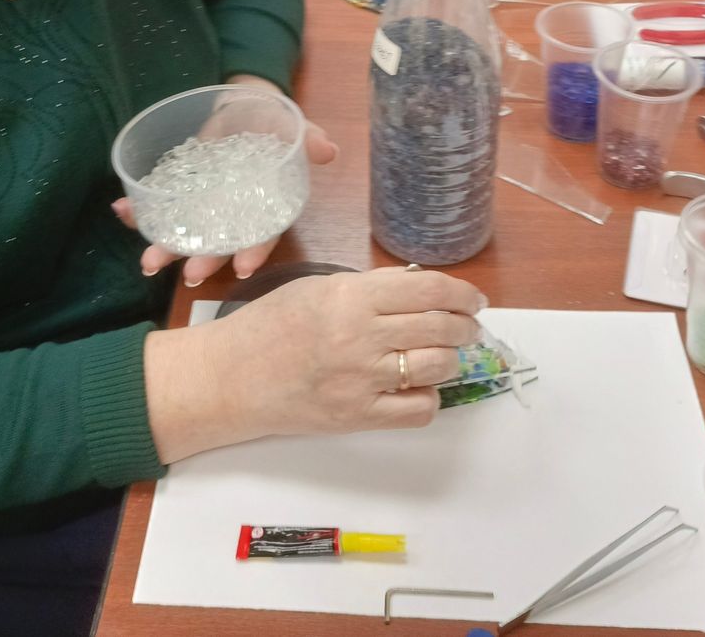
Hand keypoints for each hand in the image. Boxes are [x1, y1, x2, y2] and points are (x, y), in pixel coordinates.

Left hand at [114, 77, 338, 286]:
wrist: (244, 106)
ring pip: (186, 235)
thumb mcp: (292, 126)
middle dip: (204, 260)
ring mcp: (205, 205)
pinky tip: (122, 210)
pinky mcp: (182, 191)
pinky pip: (161, 207)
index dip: (254, 252)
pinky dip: (140, 212)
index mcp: (265, 205)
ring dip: (166, 248)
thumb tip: (327, 149)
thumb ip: (307, 138)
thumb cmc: (273, 121)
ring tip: (148, 262)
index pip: (263, 235)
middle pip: (220, 244)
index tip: (242, 269)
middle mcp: (234, 214)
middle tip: (189, 275)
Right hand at [144, 268, 486, 461]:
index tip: (473, 299)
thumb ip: (369, 288)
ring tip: (441, 355)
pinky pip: (419, 409)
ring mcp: (361, 379)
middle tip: (465, 326)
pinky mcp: (358, 416)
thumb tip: (421, 288)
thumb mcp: (317, 288)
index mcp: (349, 296)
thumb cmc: (268, 326)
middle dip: (464, 326)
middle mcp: (360, 336)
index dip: (462, 293)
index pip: (429, 289)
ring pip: (438, 367)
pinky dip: (429, 398)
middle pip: (441, 327)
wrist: (230, 378)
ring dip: (450, 359)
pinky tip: (417, 387)